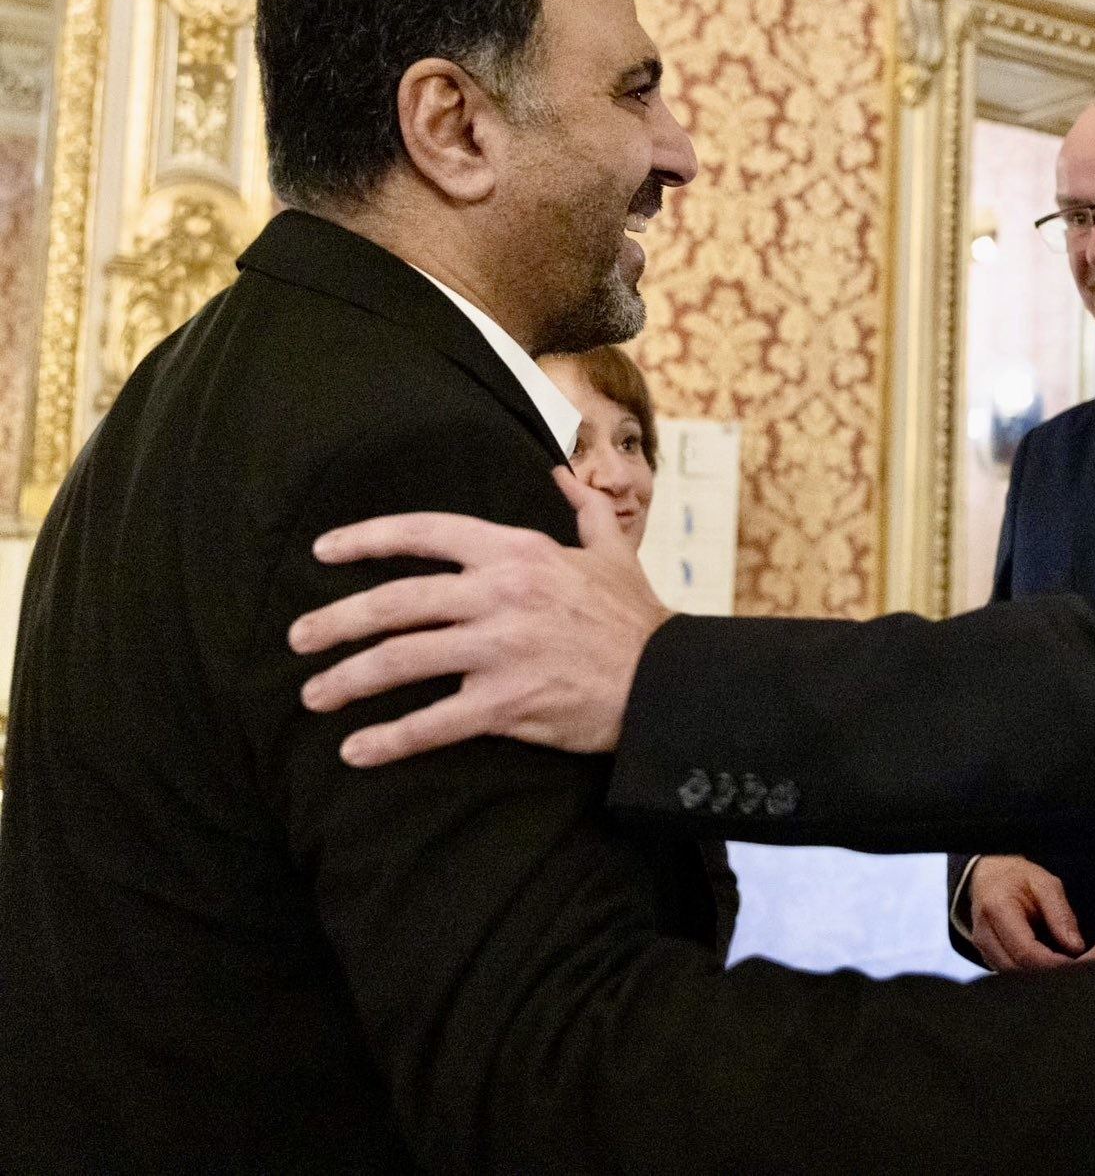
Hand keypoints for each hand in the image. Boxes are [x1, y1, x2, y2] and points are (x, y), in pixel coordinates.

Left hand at [289, 467, 670, 765]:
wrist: (668, 681)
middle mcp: (500, 594)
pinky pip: (434, 723)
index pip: (425, 533)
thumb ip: (582, 508)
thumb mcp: (613, 550)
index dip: (366, 539)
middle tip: (298, 637)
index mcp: (516, 552)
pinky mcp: (507, 704)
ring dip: (348, 679)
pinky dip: (389, 740)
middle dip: (336, 620)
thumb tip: (562, 471)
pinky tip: (356, 750)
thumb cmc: (635, 618)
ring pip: (402, 660)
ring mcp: (501, 650)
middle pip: (396, 602)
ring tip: (314, 694)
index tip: (323, 550)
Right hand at [969, 856, 1085, 970]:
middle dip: (1048, 971)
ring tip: (1062, 962)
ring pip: (1013, 975)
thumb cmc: (1018, 879)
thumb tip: (1075, 947)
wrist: (989, 877)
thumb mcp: (1045, 884)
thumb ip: (1060, 914)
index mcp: (997, 909)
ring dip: (1039, 974)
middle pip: (1017, 968)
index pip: (1026, 951)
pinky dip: (1030, 971)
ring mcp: (982, 948)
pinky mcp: (986, 957)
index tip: (1076, 962)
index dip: (1053, 963)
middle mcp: (983, 933)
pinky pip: (1009, 973)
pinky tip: (1047, 963)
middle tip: (1074, 965)